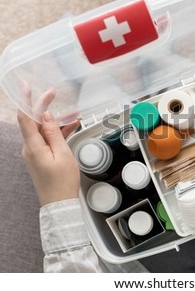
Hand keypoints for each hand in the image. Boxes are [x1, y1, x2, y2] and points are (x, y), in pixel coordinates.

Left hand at [17, 88, 80, 206]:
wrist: (59, 204)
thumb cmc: (62, 182)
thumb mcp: (62, 155)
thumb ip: (53, 133)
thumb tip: (46, 116)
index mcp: (33, 146)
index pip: (25, 118)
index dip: (27, 100)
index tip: (28, 86)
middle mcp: (30, 148)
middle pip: (34, 121)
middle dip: (44, 106)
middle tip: (54, 93)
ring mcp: (34, 153)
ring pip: (43, 130)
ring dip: (56, 120)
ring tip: (72, 113)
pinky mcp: (41, 157)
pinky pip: (47, 139)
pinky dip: (58, 132)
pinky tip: (71, 127)